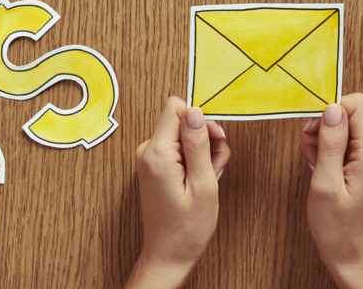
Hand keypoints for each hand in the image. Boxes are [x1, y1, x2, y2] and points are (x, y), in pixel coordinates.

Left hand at [125, 97, 230, 288]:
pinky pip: (179, 148)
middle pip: (183, 121)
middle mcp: (147, 150)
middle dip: (206, 139)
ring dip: (203, 153)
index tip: (214, 140)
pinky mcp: (154, 163)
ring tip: (208, 179)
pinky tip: (200, 181)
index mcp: (157, 152)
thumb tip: (195, 110)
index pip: (176, 107)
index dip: (201, 118)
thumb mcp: (203, 184)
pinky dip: (195, 161)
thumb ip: (198, 144)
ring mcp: (149, 157)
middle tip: (214, 168)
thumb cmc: (187, 228)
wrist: (168, 254)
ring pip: (184, 135)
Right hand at [299, 94, 362, 288]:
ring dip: (320, 140)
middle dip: (321, 128)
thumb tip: (331, 109)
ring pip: (340, 126)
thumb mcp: (325, 182)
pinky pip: (341, 141)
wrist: (349, 252)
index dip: (328, 111)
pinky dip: (324, 150)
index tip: (311, 130)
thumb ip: (329, 143)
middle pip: (346, 114)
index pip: (355, 105)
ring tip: (315, 166)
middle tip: (311, 154)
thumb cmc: (337, 226)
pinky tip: (320, 169)